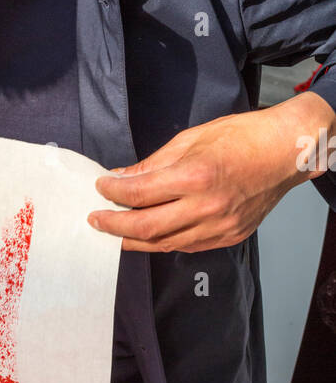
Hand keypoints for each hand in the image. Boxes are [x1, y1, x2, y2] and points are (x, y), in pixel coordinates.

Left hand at [88, 92, 335, 252]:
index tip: (100, 186)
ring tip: (117, 231)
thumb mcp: (191, 139)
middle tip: (96, 220)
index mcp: (195, 176)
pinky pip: (186, 246)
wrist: (286, 153)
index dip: (112, 192)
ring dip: (135, 240)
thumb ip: (153, 163)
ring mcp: (219, 227)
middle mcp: (206, 207)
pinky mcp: (228, 237)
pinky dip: (164, 241)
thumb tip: (121, 176)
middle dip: (114, 225)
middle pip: (146, 228)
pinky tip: (151, 234)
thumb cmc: (242, 137)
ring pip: (164, 244)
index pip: (139, 193)